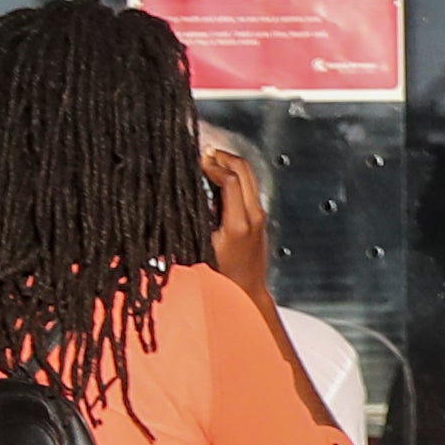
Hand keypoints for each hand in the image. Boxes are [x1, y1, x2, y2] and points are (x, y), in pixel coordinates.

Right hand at [205, 141, 275, 299]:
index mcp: (239, 223)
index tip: (198, 159)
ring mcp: (260, 215)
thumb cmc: (222, 277)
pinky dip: (235, 176)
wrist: (247, 291)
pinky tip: (218, 179)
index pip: (231, 180)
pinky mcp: (260, 217)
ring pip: (249, 175)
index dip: (213, 165)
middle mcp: (254, 216)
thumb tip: (185, 194)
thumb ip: (197, 220)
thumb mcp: (201, 247)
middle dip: (223, 157)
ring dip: (230, 164)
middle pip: (245, 170)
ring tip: (210, 162)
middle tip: (205, 154)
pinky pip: (249, 187)